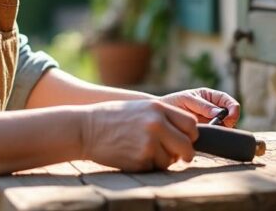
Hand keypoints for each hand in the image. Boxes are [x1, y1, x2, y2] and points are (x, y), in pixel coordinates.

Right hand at [80, 100, 197, 170]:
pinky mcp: (140, 160)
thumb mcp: (140, 107)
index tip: (185, 140)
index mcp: (157, 108)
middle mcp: (156, 124)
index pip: (191, 124)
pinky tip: (134, 156)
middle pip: (187, 145)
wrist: (85, 129)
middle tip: (178, 156)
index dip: (190, 135)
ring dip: (163, 161)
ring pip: (171, 160)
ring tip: (145, 152)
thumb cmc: (112, 118)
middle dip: (185, 153)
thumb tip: (187, 134)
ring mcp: (149, 143)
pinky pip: (155, 168)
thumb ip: (162, 117)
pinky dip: (149, 166)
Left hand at [158, 88, 239, 127]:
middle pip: (230, 116)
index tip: (230, 117)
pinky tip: (207, 135)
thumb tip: (219, 113)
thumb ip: (202, 105)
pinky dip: (215, 136)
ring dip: (222, 129)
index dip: (233, 108)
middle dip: (229, 121)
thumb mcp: (186, 100)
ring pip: (225, 127)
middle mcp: (213, 110)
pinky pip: (215, 135)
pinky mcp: (206, 133)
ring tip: (211, 129)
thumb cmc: (172, 103)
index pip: (228, 101)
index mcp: (210, 97)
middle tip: (222, 125)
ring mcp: (210, 122)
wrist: (160, 116)